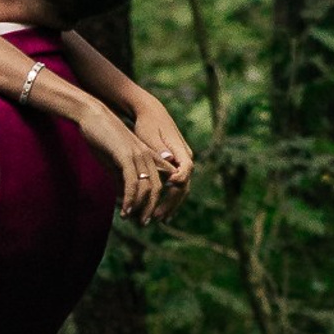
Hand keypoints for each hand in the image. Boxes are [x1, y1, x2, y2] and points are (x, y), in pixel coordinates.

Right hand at [76, 97, 164, 220]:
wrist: (92, 116)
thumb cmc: (101, 138)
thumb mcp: (114, 162)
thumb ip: (122, 179)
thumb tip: (126, 199)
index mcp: (148, 156)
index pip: (161, 181)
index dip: (160, 200)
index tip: (152, 217)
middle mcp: (148, 156)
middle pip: (159, 188)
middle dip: (153, 208)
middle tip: (145, 224)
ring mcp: (139, 155)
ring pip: (148, 187)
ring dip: (142, 207)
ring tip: (136, 221)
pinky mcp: (127, 156)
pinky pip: (133, 182)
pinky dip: (131, 199)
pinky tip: (125, 211)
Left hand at [131, 95, 196, 221]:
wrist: (150, 114)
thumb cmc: (147, 124)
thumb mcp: (150, 134)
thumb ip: (159, 148)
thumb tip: (168, 158)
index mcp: (181, 150)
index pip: (186, 170)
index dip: (177, 181)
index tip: (165, 190)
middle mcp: (186, 159)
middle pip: (184, 185)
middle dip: (171, 202)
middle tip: (157, 216)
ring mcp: (182, 164)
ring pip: (181, 189)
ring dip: (171, 205)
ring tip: (159, 219)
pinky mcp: (175, 168)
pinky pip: (176, 187)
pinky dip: (169, 200)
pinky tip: (160, 212)